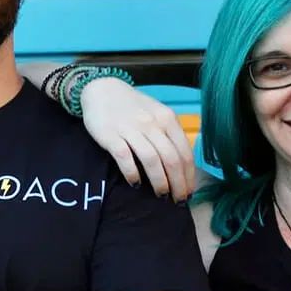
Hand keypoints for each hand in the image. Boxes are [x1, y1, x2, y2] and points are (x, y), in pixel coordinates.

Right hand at [80, 77, 194, 201]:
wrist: (101, 90)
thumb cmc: (133, 107)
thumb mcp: (157, 114)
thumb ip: (170, 134)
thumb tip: (182, 166)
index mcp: (167, 119)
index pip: (184, 152)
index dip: (189, 176)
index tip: (189, 192)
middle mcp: (152, 124)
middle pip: (171, 159)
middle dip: (177, 184)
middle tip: (178, 200)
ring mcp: (131, 129)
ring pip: (151, 160)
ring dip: (159, 181)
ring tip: (161, 195)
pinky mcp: (111, 136)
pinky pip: (125, 158)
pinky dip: (132, 173)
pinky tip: (135, 183)